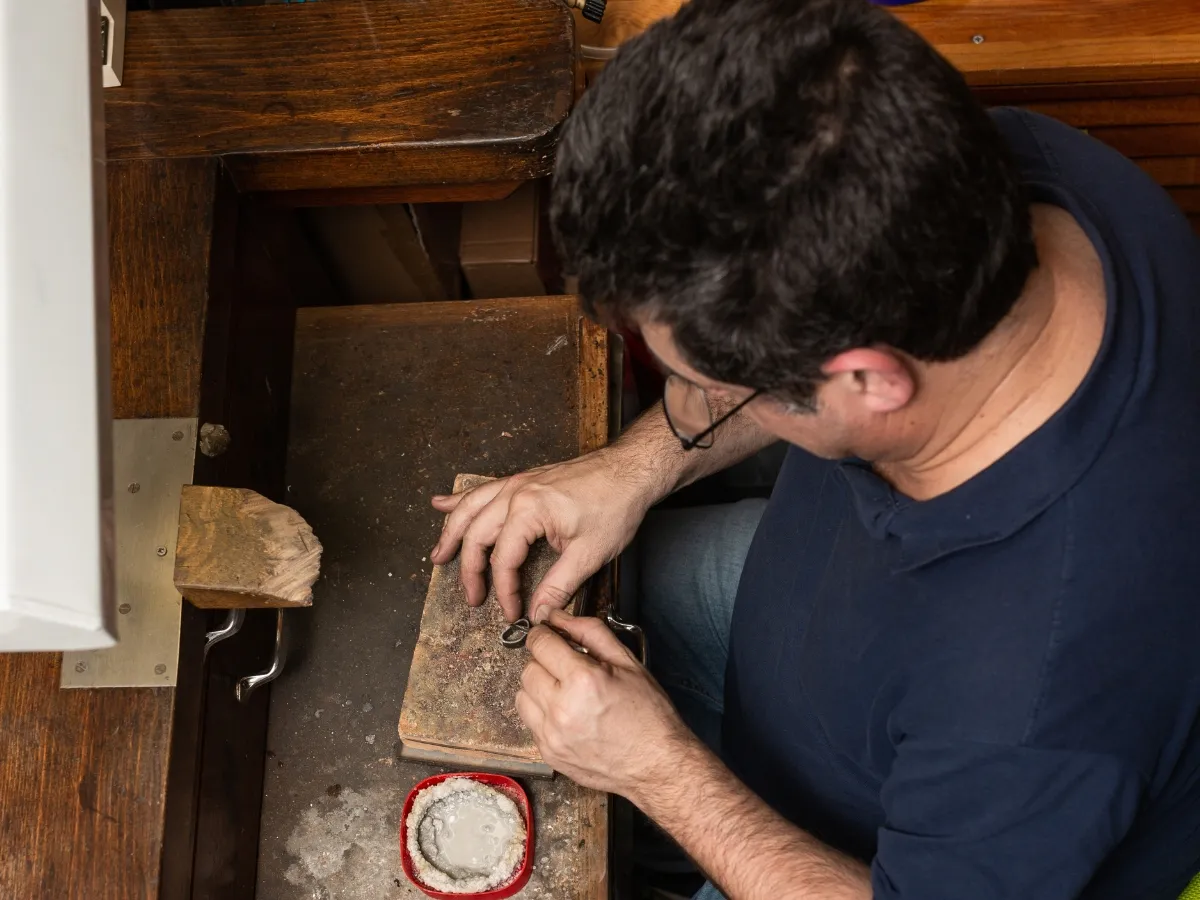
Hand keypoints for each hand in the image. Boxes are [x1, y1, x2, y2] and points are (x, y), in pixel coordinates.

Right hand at [429, 449, 654, 621]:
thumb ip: (558, 585)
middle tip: (471, 597)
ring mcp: (517, 483)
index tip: (511, 611)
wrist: (630, 469)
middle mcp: (515, 492)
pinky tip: (441, 504)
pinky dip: (460, 500)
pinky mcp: (524, 480)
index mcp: (528, 510)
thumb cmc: (615, 504)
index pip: (504, 560)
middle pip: (477, 534)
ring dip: (451, 533)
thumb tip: (539, 612)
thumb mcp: (589, 553)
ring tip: (438, 556)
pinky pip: (483, 490)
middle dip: (470, 570)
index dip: (505, 591)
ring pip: (471, 509)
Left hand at [515, 609, 692, 796]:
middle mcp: (561, 709)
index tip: (551, 636)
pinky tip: (567, 715)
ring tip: (566, 693)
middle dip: (544, 663)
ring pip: (522, 696)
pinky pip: (529, 722)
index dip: (544, 635)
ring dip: (539, 688)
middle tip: (568, 668)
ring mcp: (552, 735)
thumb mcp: (627, 662)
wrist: (656, 765)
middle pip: (527, 669)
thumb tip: (558, 617)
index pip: (540, 644)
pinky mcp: (548, 753)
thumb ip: (589, 632)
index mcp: (582, 681)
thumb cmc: (648, 715)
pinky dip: (542, 714)